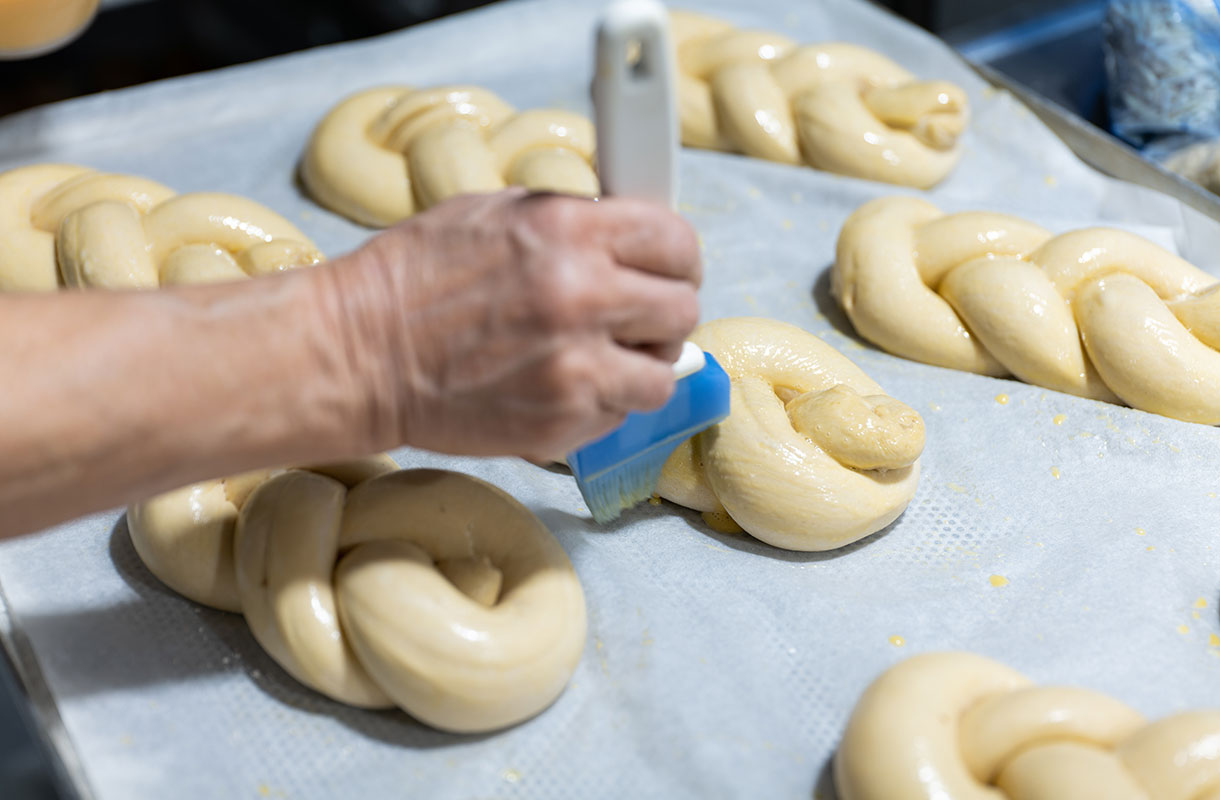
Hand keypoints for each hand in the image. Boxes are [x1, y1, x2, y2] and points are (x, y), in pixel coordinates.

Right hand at [315, 189, 701, 460]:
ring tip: (604, 356)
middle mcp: (580, 295)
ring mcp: (574, 366)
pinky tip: (566, 384)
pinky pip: (622, 414)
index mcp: (567, 230)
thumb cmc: (416, 278)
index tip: (669, 267)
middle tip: (637, 316)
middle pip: (682, 307)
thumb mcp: (496, 214)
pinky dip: (604, 401)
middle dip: (663, 310)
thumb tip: (632, 238)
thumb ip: (573, 221)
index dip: (677, 255)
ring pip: (664, 373)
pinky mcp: (561, 421)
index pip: (674, 239)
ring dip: (642, 364)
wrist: (358, 354)